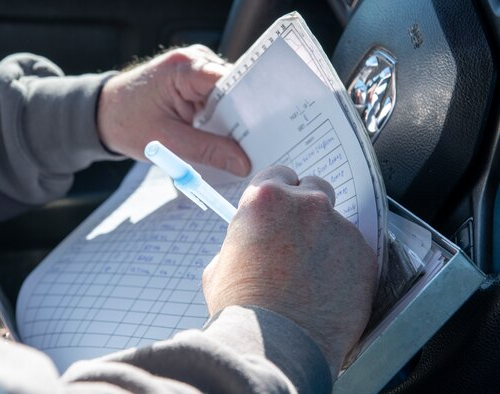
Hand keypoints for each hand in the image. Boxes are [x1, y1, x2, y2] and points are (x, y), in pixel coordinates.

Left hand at [97, 45, 250, 175]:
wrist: (104, 115)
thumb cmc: (128, 123)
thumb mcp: (168, 142)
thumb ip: (207, 151)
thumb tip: (243, 163)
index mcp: (185, 68)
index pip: (232, 83)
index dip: (251, 107)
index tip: (265, 133)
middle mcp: (195, 61)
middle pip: (236, 90)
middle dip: (246, 119)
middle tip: (258, 148)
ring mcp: (197, 70)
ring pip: (231, 98)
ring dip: (235, 122)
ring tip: (243, 147)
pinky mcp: (197, 82)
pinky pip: (220, 101)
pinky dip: (224, 120)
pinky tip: (227, 139)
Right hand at [202, 166, 376, 376]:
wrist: (278, 345)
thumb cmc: (244, 309)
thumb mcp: (221, 266)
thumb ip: (240, 242)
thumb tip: (250, 244)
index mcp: (266, 200)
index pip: (280, 173)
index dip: (280, 192)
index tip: (282, 207)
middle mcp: (307, 206)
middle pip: (315, 188)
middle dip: (307, 208)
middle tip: (299, 238)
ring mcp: (340, 229)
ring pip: (336, 222)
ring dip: (327, 238)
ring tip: (313, 274)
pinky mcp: (364, 256)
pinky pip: (355, 250)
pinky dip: (345, 263)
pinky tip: (329, 288)